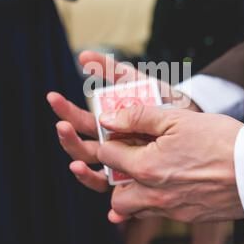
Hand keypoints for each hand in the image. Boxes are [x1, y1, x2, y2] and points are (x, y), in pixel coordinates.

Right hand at [47, 51, 196, 191]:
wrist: (191, 116)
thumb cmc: (161, 98)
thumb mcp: (135, 82)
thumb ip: (111, 69)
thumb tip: (82, 56)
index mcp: (107, 123)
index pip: (79, 120)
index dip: (65, 109)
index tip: (53, 97)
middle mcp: (110, 144)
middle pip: (82, 147)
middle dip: (68, 138)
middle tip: (62, 127)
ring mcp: (120, 162)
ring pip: (93, 169)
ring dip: (81, 167)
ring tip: (75, 163)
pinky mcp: (134, 176)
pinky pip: (115, 186)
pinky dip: (102, 188)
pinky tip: (95, 186)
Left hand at [97, 105, 243, 223]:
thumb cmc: (219, 140)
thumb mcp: (177, 118)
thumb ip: (137, 117)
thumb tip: (109, 119)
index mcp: (147, 167)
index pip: (108, 156)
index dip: (112, 140)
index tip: (122, 134)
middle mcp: (154, 194)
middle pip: (115, 194)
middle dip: (116, 176)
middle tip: (131, 158)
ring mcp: (170, 209)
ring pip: (134, 209)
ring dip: (133, 192)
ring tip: (148, 172)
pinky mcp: (186, 216)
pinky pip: (157, 213)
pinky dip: (154, 201)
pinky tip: (168, 184)